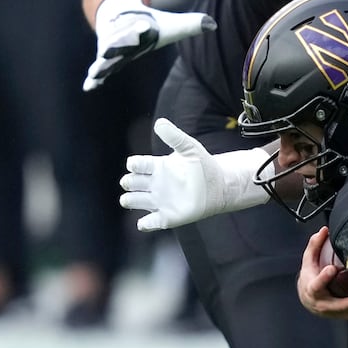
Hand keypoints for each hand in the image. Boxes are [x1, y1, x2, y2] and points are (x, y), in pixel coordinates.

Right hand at [84, 0, 215, 90]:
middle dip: (119, 44)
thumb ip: (191, 24)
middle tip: (114, 47)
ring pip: (105, 58)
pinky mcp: (104, 59)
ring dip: (102, 65)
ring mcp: (110, 50)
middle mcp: (123, 39)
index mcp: (139, 29)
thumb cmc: (150, 24)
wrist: (119, 14)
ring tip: (96, 72)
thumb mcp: (170, 24)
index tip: (147, 26)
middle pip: (120, 43)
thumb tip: (213, 24)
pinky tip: (88, 87)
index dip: (144, 28)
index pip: (142, 28)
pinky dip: (93, 78)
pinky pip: (98, 71)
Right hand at [120, 118, 269, 230]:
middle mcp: (154, 184)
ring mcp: (159, 200)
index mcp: (156, 167)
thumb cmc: (203, 166)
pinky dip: (144, 224)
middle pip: (130, 183)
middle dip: (128, 182)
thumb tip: (159, 122)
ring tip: (131, 199)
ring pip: (133, 201)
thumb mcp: (189, 148)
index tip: (135, 165)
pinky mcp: (167, 216)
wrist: (219, 186)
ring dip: (129, 200)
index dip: (133, 165)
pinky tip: (145, 222)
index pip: (136, 165)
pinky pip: (150, 223)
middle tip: (134, 182)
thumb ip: (174, 137)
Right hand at [299, 227, 347, 321]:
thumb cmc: (311, 277)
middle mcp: (324, 305)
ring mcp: (337, 314)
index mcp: (313, 291)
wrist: (310, 299)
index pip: (316, 286)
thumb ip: (314, 246)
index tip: (331, 269)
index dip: (323, 278)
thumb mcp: (308, 261)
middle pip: (340, 306)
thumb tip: (325, 229)